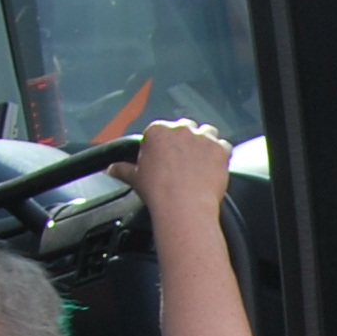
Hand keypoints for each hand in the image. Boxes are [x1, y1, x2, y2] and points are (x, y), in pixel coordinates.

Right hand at [116, 116, 233, 214]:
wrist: (183, 207)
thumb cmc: (158, 192)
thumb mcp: (136, 178)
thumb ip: (123, 169)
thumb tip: (111, 168)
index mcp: (157, 132)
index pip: (162, 131)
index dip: (165, 145)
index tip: (167, 158)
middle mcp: (180, 130)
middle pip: (186, 128)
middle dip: (186, 141)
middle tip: (185, 161)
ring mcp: (202, 138)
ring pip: (207, 133)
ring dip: (205, 143)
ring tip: (202, 162)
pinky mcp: (220, 150)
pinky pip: (224, 146)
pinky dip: (222, 155)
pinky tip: (215, 167)